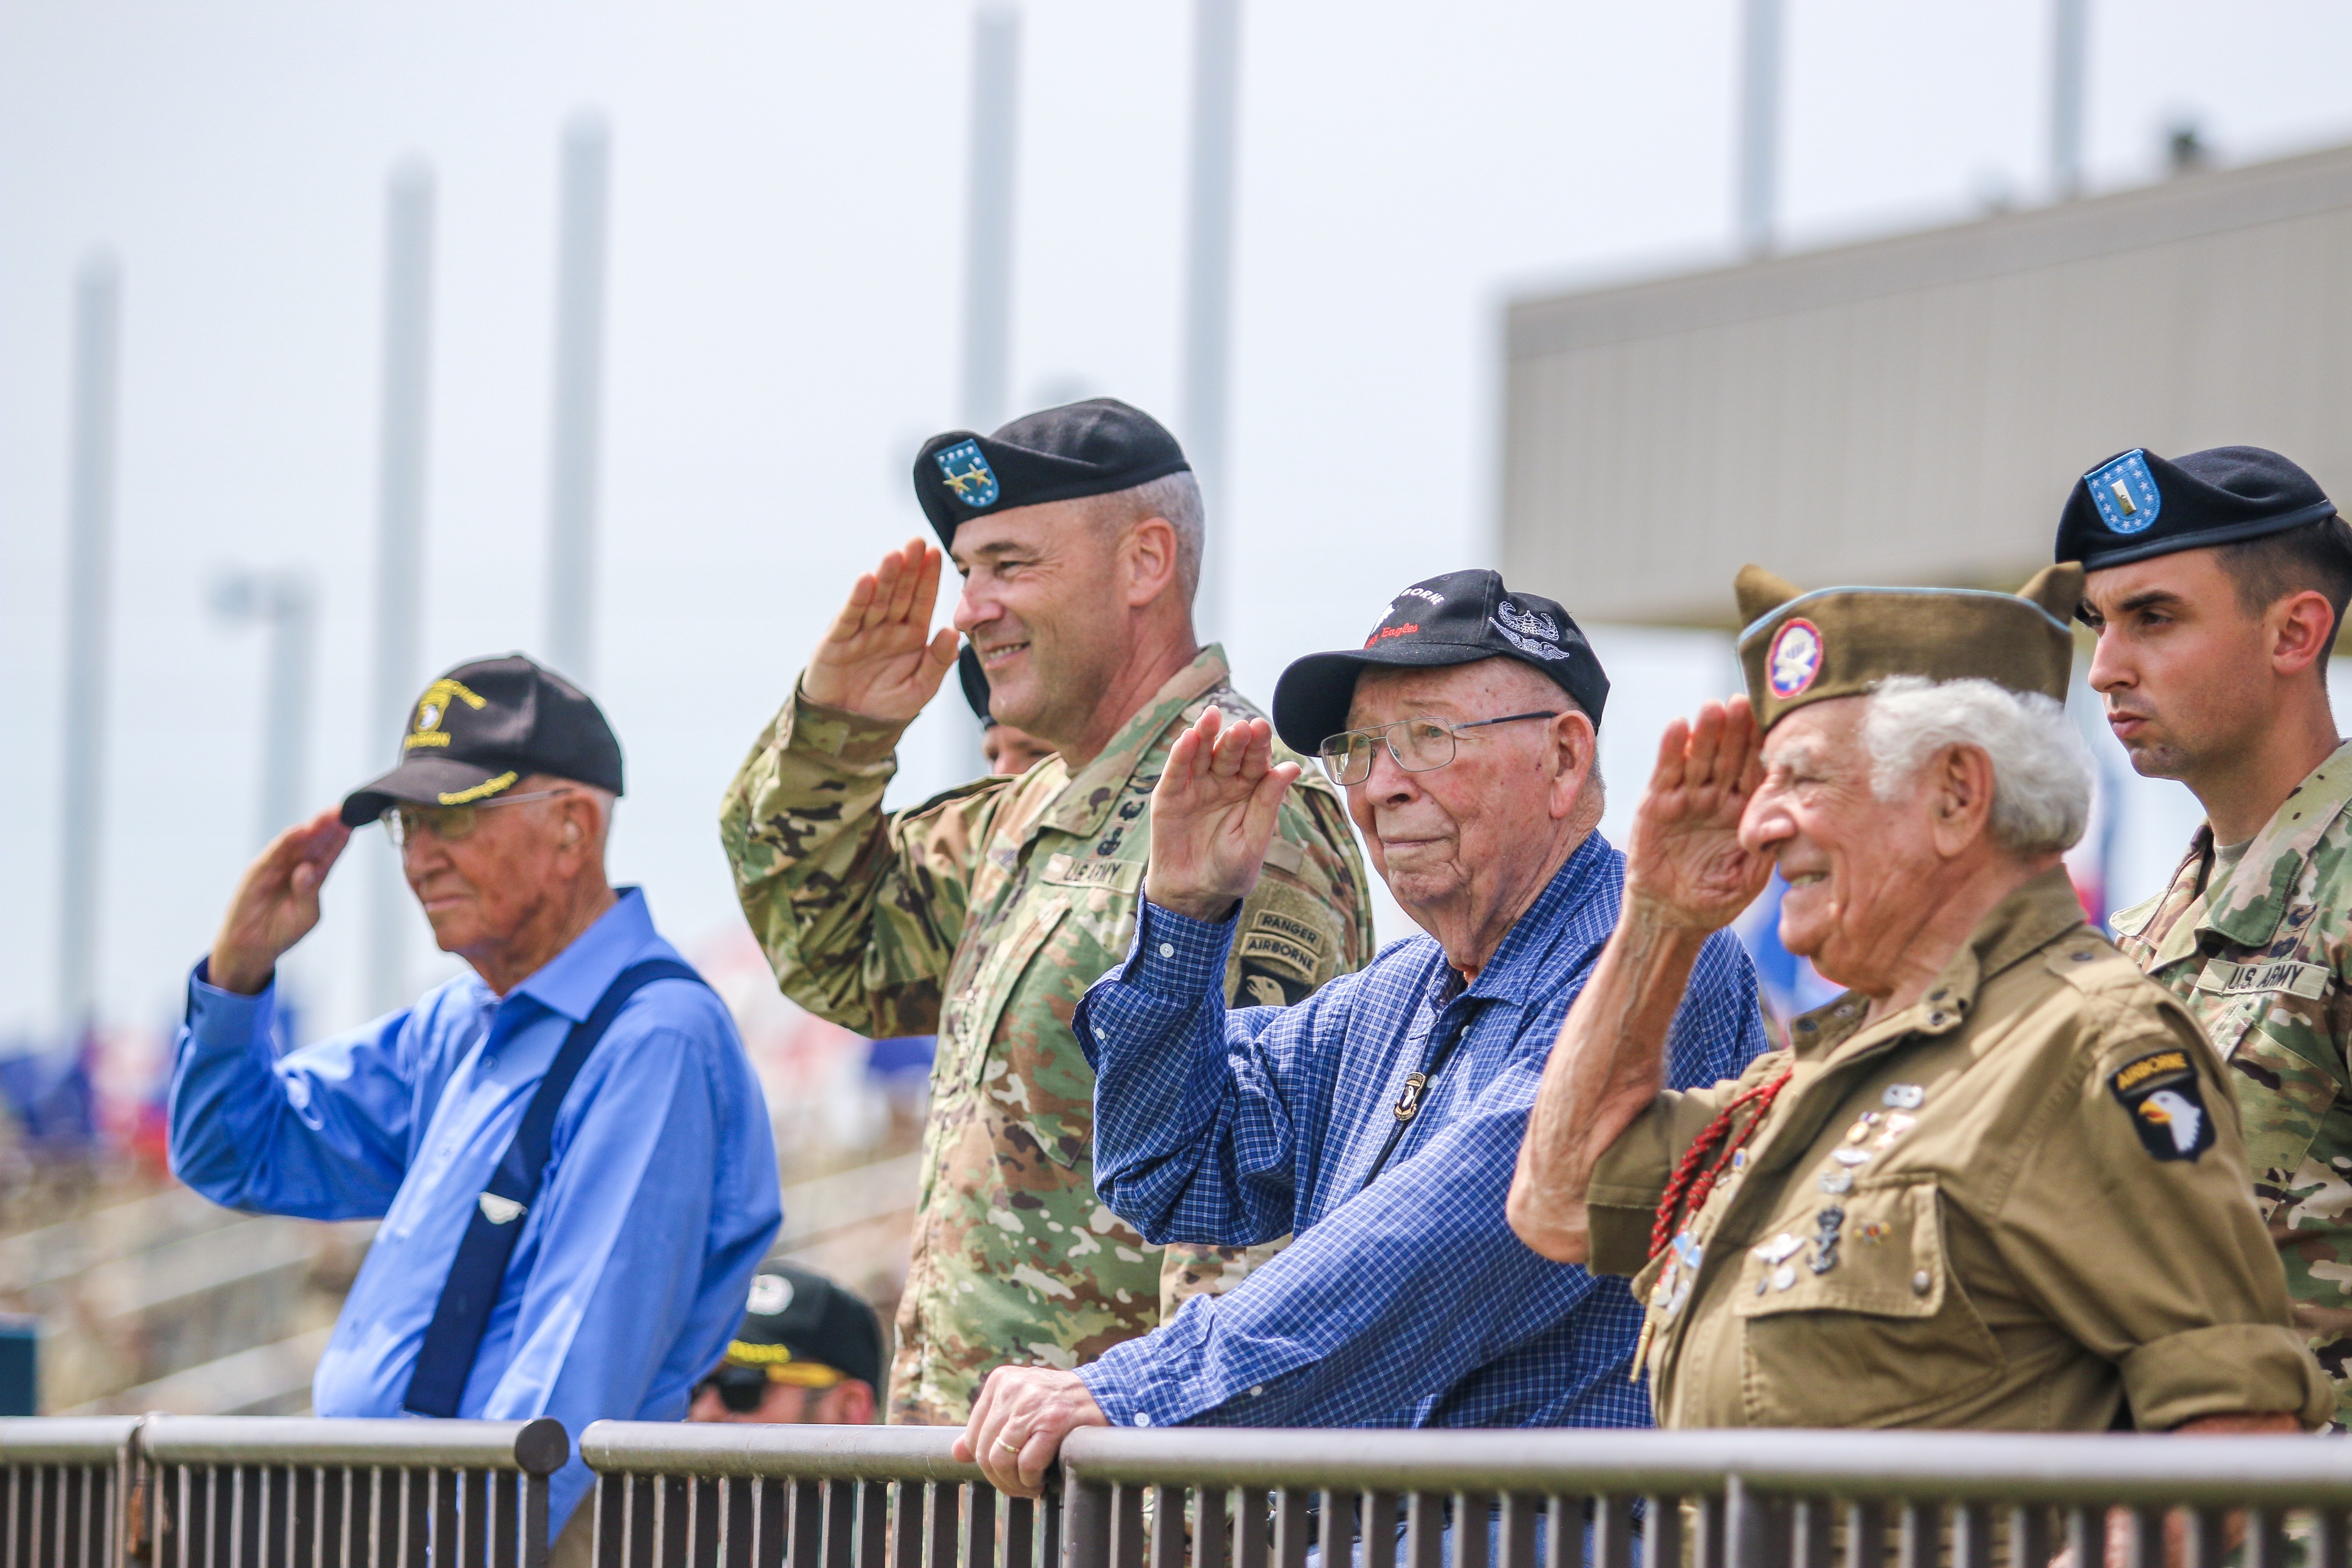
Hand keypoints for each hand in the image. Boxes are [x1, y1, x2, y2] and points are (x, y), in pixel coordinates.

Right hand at [208, 808, 352, 994]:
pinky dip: (286, 842)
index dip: (343, 835)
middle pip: (316, 841)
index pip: (331, 851)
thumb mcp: (306, 915)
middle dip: (331, 824)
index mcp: (314, 875)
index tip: (357, 819)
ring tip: (329, 815)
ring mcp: (277, 866)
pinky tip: (299, 831)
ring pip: (298, 843)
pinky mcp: (258, 872)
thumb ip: (309, 893)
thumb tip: (307, 869)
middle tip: (346, 809)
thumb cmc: (283, 929)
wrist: (253, 946)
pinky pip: (274, 854)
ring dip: (313, 828)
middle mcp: (296, 865)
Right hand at [801, 539, 960, 721]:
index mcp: (911, 635)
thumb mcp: (920, 689)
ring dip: (885, 577)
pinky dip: (857, 599)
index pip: (922, 600)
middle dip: (909, 568)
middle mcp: (887, 627)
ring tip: (895, 554)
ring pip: (876, 599)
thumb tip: (954, 633)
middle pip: (900, 592)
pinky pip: (850, 617)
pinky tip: (866, 580)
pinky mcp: (837, 641)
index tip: (938, 552)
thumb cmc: (888, 707)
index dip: (929, 578)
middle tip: (918, 541)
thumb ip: (938, 663)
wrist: (850, 729)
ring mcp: (861, 632)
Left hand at [951, 1365, 1107, 1498]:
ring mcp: (1032, 1403)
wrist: (1110, 1393)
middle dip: (1000, 1479)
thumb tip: (957, 1453)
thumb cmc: (1062, 1405)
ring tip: (1031, 1486)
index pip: (972, 1436)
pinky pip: (1027, 1464)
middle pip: (984, 1451)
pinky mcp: (1053, 1420)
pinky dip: (1032, 1481)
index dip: (986, 1463)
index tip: (1005, 1473)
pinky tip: (1044, 1480)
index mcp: (1000, 1381)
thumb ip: (989, 1426)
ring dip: (1015, 1484)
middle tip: (1020, 1487)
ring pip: (1000, 1460)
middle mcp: (1012, 1388)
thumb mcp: (1021, 1406)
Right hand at [1143, 708, 1299, 921]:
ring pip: (1202, 753)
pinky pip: (1176, 771)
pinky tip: (1189, 737)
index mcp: (1250, 790)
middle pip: (1230, 753)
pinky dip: (1181, 754)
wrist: (1194, 895)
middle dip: (1236, 739)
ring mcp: (1196, 785)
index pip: (1256, 762)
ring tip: (1212, 717)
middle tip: (1242, 726)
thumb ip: (1269, 803)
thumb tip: (1293, 767)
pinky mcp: (1169, 794)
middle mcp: (1223, 781)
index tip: (1262, 728)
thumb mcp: (1254, 841)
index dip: (1259, 745)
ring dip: (1207, 734)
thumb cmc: (1230, 870)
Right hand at [1625, 697, 1771, 932]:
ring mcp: (1687, 799)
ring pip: (1699, 759)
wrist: (1671, 919)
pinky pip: (1666, 773)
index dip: (1761, 747)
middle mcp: (1716, 798)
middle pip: (1729, 757)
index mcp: (1744, 812)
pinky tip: (1678, 727)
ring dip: (1706, 733)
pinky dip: (1671, 750)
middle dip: (1735, 730)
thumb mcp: (1748, 879)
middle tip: (1742, 702)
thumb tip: (1787, 823)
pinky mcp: (1657, 805)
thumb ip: (1766, 850)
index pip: (1755, 771)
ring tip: (1712, 708)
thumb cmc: (1715, 900)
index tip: (1771, 720)